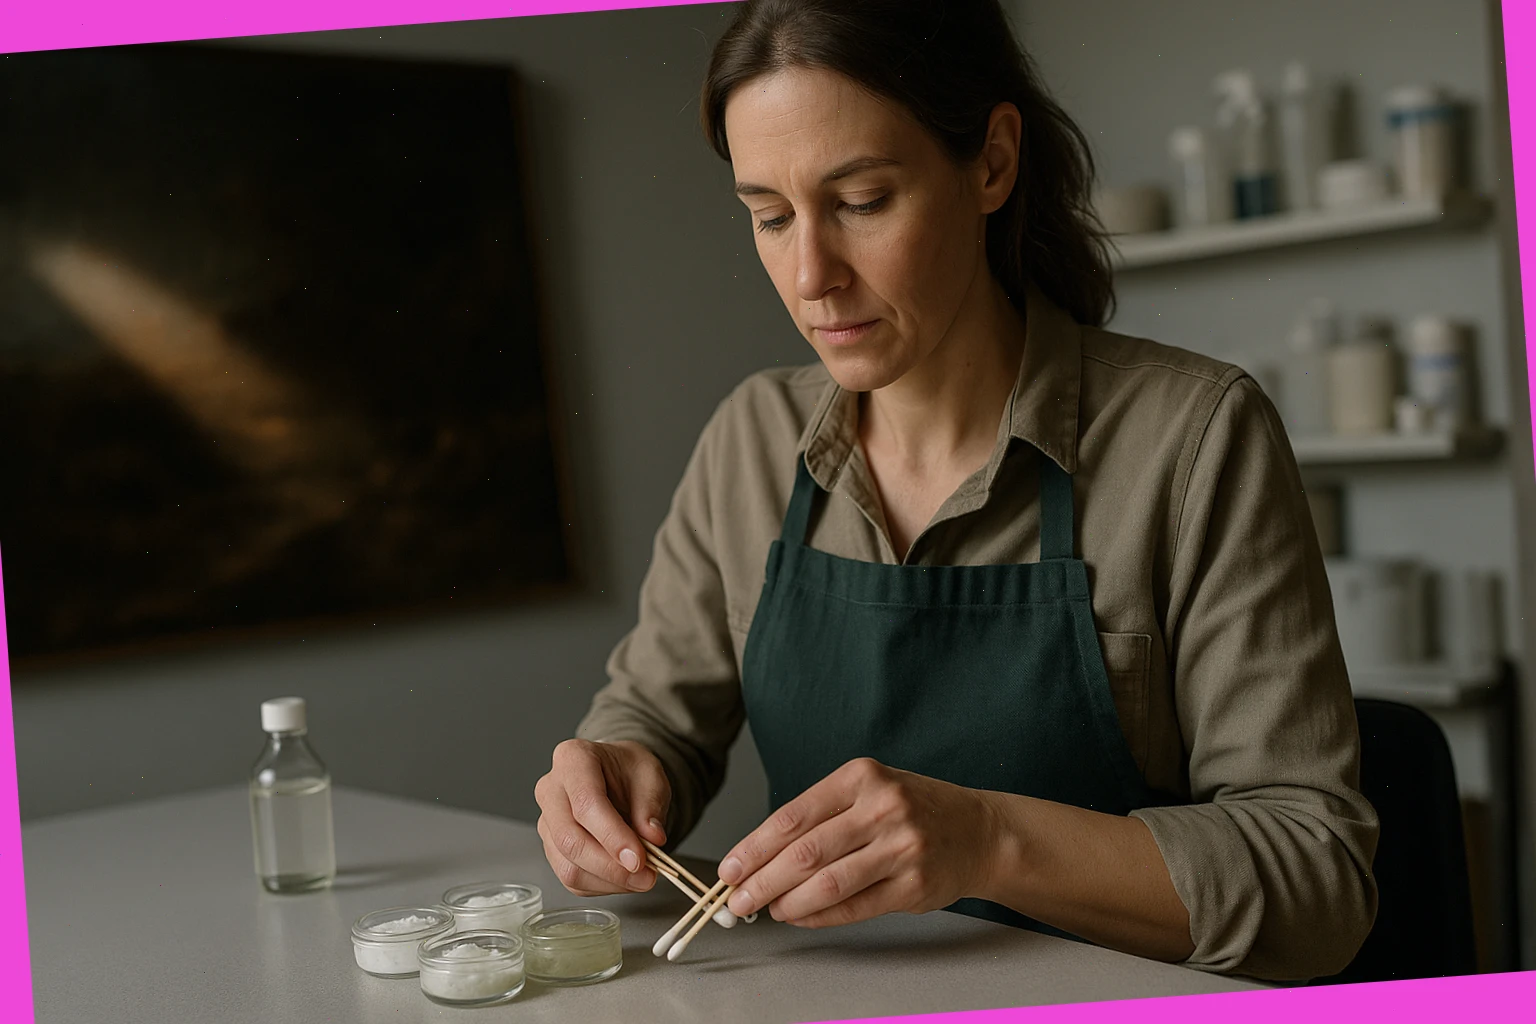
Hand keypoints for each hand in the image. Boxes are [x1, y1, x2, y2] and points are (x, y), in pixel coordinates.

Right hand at [534, 738, 671, 896]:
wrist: (618, 777)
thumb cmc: (628, 771)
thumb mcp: (651, 774)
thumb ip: (651, 804)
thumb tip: (652, 838)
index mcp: (572, 759)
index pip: (586, 803)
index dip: (612, 835)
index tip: (639, 858)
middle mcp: (551, 790)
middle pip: (570, 838)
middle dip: (611, 866)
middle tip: (646, 874)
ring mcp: (548, 823)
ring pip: (568, 865)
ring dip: (609, 880)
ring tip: (642, 877)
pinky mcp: (553, 850)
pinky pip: (572, 879)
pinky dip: (604, 886)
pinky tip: (625, 877)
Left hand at [717, 757, 997, 927]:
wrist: (980, 831)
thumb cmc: (913, 810)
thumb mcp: (869, 792)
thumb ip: (822, 817)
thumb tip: (761, 858)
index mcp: (862, 777)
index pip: (793, 816)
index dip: (754, 847)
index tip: (730, 868)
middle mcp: (883, 808)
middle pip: (804, 853)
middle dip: (761, 881)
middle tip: (736, 900)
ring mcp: (902, 847)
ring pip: (827, 883)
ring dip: (788, 903)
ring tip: (767, 910)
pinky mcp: (915, 885)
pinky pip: (855, 907)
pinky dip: (820, 916)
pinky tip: (800, 917)